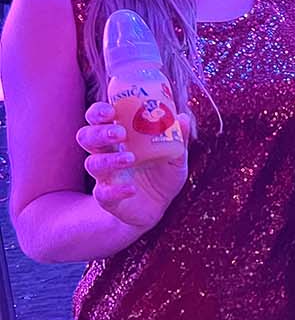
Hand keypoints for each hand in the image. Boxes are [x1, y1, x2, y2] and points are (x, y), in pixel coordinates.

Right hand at [76, 102, 189, 232]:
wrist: (156, 208)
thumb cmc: (162, 175)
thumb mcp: (175, 156)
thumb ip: (178, 137)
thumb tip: (182, 117)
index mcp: (118, 138)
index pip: (98, 118)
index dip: (99, 112)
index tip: (111, 110)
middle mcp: (106, 154)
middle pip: (87, 137)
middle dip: (99, 132)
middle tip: (121, 132)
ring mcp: (104, 176)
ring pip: (92, 163)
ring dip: (110, 159)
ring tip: (130, 158)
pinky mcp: (107, 199)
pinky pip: (103, 193)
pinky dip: (116, 190)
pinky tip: (131, 189)